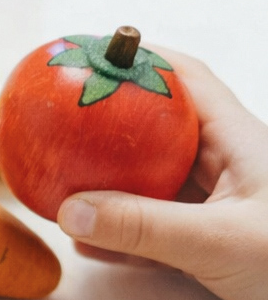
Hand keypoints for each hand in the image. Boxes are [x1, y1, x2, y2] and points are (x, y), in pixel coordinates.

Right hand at [57, 51, 267, 299]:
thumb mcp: (217, 242)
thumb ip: (143, 227)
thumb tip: (69, 212)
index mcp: (237, 141)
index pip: (186, 80)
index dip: (141, 60)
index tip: (93, 54)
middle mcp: (225, 165)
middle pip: (157, 131)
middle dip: (109, 127)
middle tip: (62, 124)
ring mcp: (217, 205)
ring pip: (151, 184)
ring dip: (108, 187)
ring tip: (62, 186)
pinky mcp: (210, 243)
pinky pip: (154, 230)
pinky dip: (119, 235)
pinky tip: (88, 244)